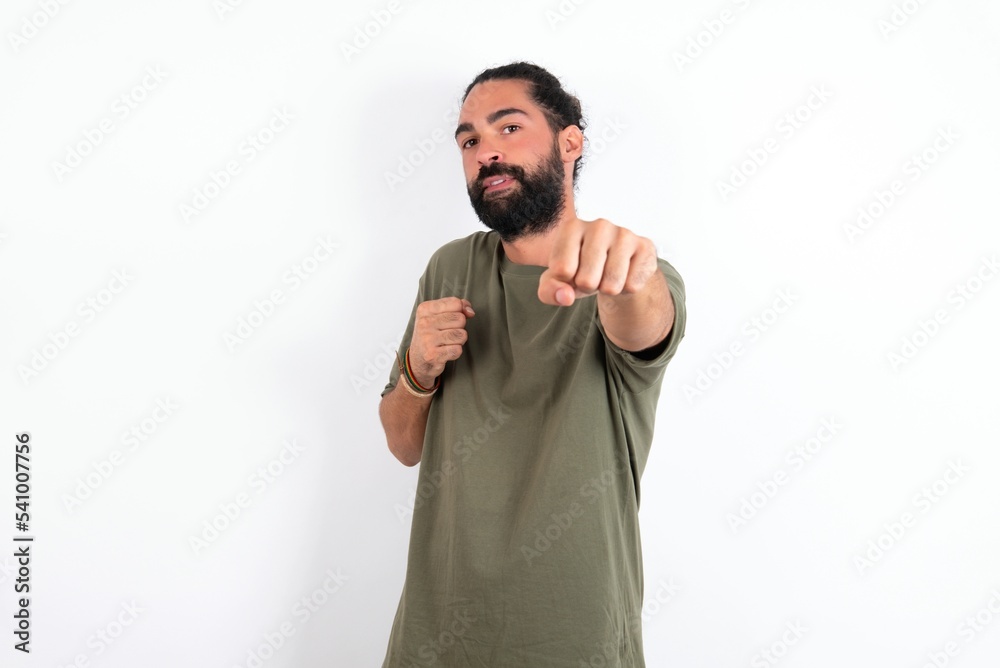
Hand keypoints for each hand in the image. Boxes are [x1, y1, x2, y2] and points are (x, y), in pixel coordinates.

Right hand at [408, 297, 474, 386]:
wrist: (417, 360)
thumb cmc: (431, 335)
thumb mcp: (438, 315)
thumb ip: (456, 307)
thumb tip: (470, 311)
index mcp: (425, 309)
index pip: (456, 303)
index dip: (460, 312)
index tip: (452, 320)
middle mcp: (424, 323)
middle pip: (460, 319)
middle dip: (459, 327)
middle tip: (447, 333)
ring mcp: (428, 339)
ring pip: (461, 335)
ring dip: (459, 341)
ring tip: (447, 343)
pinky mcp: (433, 355)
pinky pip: (458, 350)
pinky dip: (456, 352)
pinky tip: (446, 352)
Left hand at [538, 218, 657, 306]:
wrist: (615, 266)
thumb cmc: (581, 270)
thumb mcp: (557, 282)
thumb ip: (549, 291)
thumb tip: (565, 297)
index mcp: (572, 227)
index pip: (562, 270)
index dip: (566, 281)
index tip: (572, 272)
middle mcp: (599, 225)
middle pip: (586, 280)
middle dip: (588, 287)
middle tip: (593, 275)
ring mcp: (624, 234)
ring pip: (611, 285)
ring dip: (607, 289)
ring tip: (607, 275)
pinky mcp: (645, 247)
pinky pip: (632, 286)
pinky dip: (626, 289)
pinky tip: (625, 274)